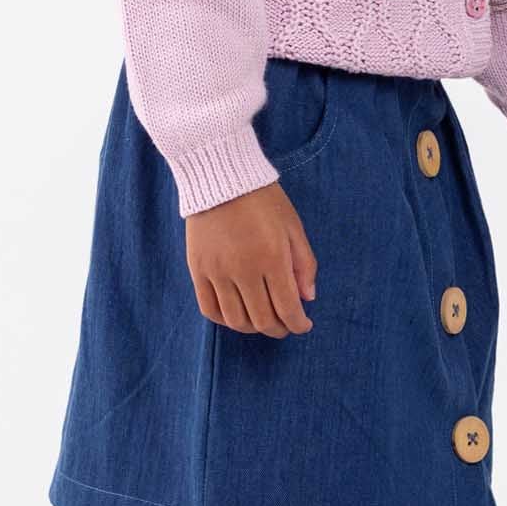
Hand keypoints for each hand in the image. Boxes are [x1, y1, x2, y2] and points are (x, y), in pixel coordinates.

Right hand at [186, 180, 317, 334]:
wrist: (221, 176)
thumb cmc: (264, 200)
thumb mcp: (293, 227)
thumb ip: (304, 264)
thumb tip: (308, 299)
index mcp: (272, 258)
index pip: (287, 308)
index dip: (298, 324)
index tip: (303, 325)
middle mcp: (244, 270)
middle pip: (262, 320)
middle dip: (278, 329)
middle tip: (285, 325)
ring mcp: (217, 272)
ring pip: (236, 320)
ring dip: (253, 328)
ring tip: (262, 320)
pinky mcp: (198, 270)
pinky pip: (210, 309)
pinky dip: (225, 320)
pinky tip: (237, 314)